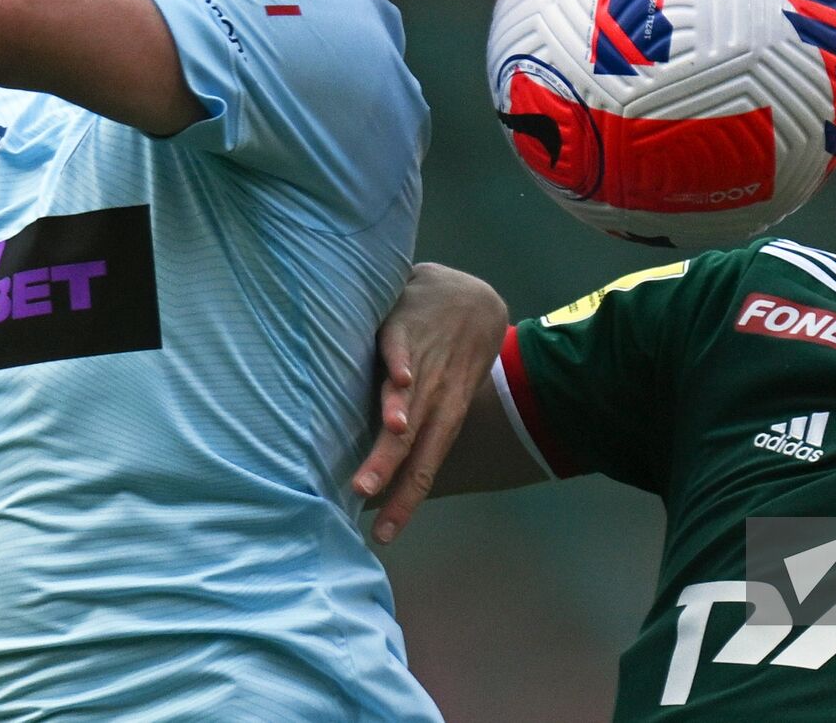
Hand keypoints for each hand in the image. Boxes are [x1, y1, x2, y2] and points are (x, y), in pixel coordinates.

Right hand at [352, 263, 507, 542]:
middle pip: (413, 436)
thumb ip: (411, 436)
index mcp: (442, 415)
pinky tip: (400, 377)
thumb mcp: (437, 402)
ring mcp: (422, 360)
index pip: (425, 464)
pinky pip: (403, 346)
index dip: (406, 498)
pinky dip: (404, 360)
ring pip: (409, 393)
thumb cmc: (445, 361)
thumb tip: (381, 482)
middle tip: (363, 491)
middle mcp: (434, 393)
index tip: (383, 534)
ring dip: (399, 412)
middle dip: (390, 464)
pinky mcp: (406, 327)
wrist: (472, 300)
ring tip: (391, 433)